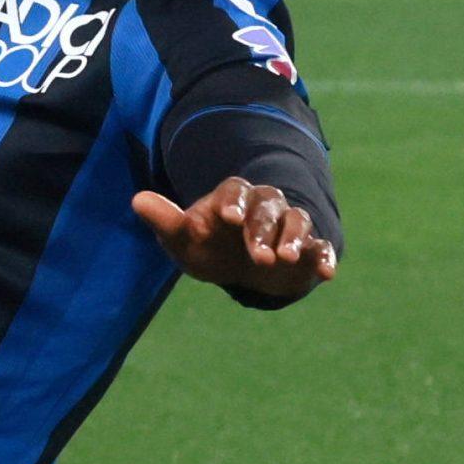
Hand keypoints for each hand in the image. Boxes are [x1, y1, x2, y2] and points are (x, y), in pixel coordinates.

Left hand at [131, 177, 337, 300]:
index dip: (232, 201)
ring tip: (284, 259)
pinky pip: (322, 246)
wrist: (241, 268)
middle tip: (257, 255)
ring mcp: (289, 224)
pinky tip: (325, 273)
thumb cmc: (209, 247)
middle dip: (262, 229)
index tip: (228, 217)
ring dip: (293, 238)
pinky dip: (324, 257)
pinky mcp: (310, 248)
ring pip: (296, 220)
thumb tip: (138, 200)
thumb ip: (166, 221)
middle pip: (267, 206)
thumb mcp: (184, 239)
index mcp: (232, 197)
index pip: (234, 190)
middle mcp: (264, 205)